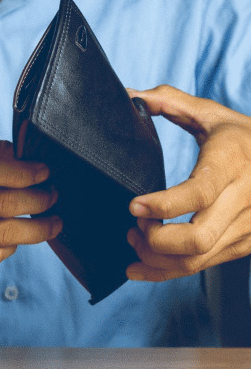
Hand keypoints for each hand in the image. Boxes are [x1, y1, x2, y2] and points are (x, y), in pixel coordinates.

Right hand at [0, 130, 60, 271]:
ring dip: (37, 230)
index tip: (46, 173)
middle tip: (54, 198)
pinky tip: (18, 238)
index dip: (25, 174)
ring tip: (52, 223)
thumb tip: (28, 158)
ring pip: (2, 235)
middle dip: (40, 201)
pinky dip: (11, 247)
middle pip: (3, 204)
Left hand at [126, 85, 250, 280]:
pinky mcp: (245, 245)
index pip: (199, 192)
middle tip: (133, 225)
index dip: (164, 205)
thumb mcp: (213, 115)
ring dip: (156, 258)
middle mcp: (245, 198)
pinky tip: (140, 265)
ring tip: (133, 239)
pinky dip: (167, 271)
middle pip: (197, 238)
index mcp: (234, 162)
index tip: (133, 205)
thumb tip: (130, 96)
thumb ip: (170, 102)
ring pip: (197, 260)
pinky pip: (203, 267)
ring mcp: (248, 227)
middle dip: (154, 240)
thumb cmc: (246, 138)